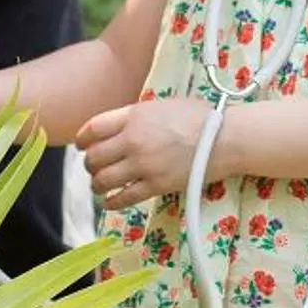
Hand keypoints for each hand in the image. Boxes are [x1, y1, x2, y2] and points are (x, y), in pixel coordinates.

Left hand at [73, 97, 218, 209]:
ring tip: (100, 185)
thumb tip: (118, 128)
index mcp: (134, 115)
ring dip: (97, 184)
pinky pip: (123, 197)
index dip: (82, 140)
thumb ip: (136, 116)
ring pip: (103, 179)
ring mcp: (144, 164)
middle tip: (94, 168)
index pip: (93, 128)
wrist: (225, 138)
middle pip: (94, 156)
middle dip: (90, 165)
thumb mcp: (162, 105)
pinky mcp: (155, 185)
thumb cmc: (200, 118)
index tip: (81, 146)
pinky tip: (111, 201)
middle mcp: (134, 139)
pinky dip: (112, 201)